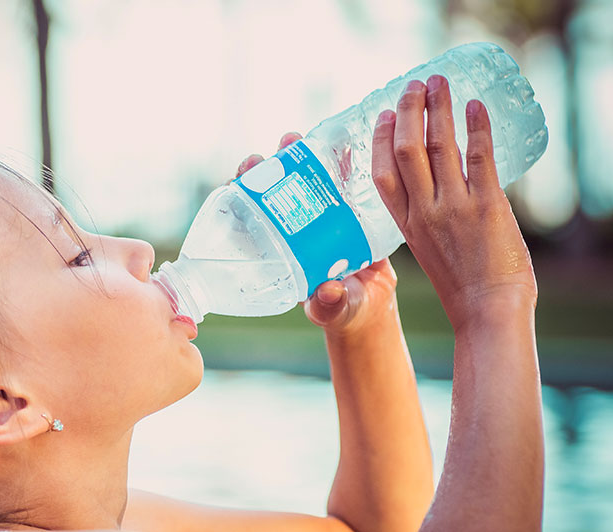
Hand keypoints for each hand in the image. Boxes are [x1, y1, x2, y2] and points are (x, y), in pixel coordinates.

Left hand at [235, 133, 399, 336]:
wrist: (374, 303)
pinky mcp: (347, 208)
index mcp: (281, 251)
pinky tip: (340, 141)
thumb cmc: (345, 311)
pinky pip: (340, 180)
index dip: (242, 197)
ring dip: (298, 156)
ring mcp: (320, 216)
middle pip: (275, 192)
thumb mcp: (335, 309)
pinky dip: (339, 160)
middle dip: (268, 168)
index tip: (239, 179)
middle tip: (269, 153)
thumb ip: (330, 305)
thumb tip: (326, 292)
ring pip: (304, 179)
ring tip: (293, 138)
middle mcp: (296, 230)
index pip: (253, 218)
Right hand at [371, 75, 536, 330]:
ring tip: (441, 82)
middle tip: (414, 85)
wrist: (488, 312)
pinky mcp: (487, 206)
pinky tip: (475, 105)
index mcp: (406, 225)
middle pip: (406, 149)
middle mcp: (424, 212)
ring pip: (439, 145)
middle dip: (408, 110)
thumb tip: (441, 190)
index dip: (380, 139)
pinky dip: (477, 127)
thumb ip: (429, 220)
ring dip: (439, 108)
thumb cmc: (464, 288)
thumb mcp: (431, 250)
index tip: (384, 114)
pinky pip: (479, 157)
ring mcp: (454, 208)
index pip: (382, 173)